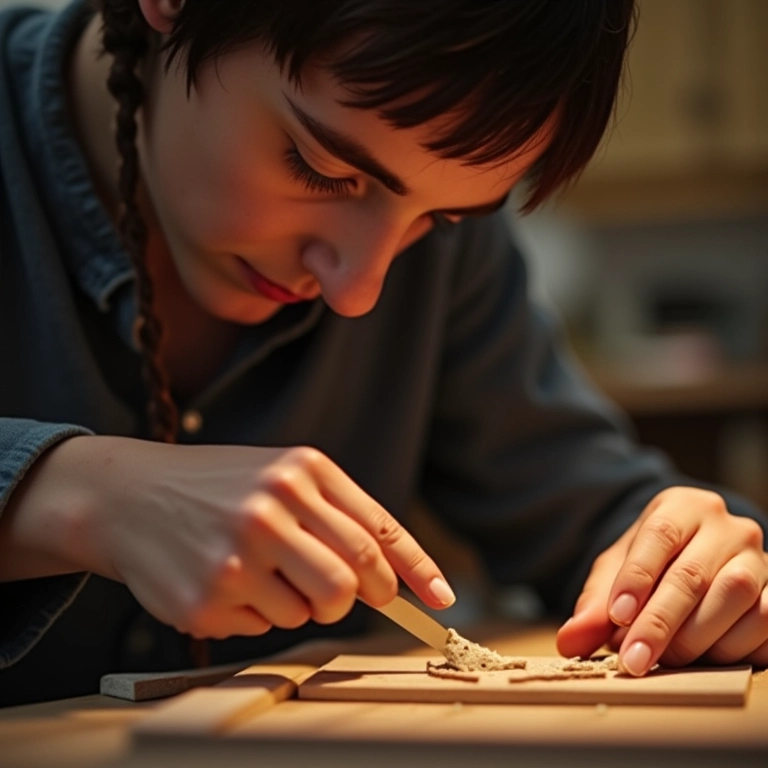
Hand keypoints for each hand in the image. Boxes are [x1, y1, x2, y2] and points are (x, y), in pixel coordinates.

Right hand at [11, 436, 454, 639]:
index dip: (418, 570)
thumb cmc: (219, 486)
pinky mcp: (208, 597)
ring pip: (312, 612)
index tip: (443, 599)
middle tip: (341, 594)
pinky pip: (264, 628)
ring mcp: (239, 554)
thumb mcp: (281, 475)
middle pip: (356, 581)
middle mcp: (274, 507)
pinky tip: (224, 581)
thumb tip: (394, 577)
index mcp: (303, 471)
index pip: (379, 531)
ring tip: (261, 572)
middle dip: (360, 597)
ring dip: (299, 604)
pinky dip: (256, 614)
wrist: (129, 494)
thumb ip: (338, 515)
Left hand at [556, 487, 767, 673]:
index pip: (658, 535)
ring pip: (734, 596)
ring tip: (664, 660)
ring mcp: (758, 558)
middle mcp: (725, 526)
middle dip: (659, 623)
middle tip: (633, 659)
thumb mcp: (616, 574)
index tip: (616, 617)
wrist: (696, 560)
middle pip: (692, 573)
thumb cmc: (651, 566)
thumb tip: (570, 640)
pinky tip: (705, 659)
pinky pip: (765, 620)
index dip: (636, 578)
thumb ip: (593, 605)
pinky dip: (734, 646)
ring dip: (696, 637)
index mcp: (680, 506)